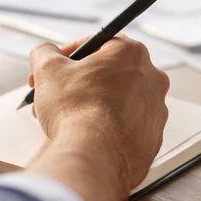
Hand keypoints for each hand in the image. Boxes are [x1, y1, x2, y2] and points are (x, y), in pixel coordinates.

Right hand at [28, 36, 170, 195]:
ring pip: (117, 100)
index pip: (98, 43)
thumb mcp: (47, 69)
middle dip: (77, 82)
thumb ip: (45, 52)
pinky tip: (84, 134)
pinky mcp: (152, 139)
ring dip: (90, 104)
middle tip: (55, 93)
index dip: (69, 54)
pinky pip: (125, 125)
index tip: (56, 66)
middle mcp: (151, 79)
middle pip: (108, 73)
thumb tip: (45, 53)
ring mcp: (156, 111)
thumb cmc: (76, 110)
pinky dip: (106, 127)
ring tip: (63, 118)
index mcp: (131, 54)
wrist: (93, 157)